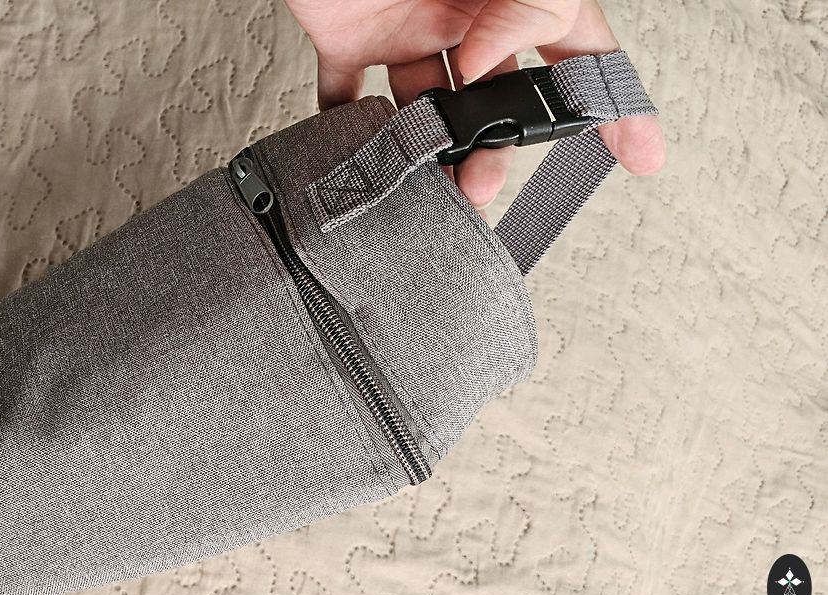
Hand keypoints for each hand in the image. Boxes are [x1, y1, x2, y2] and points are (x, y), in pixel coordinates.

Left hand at [282, 0, 664, 207]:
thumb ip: (519, 9)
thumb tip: (482, 71)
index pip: (580, 56)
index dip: (613, 104)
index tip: (641, 156)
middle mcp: (465, 16)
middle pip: (494, 100)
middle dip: (493, 150)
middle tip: (480, 183)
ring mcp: (407, 27)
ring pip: (424, 109)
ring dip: (425, 151)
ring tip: (424, 183)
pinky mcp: (347, 37)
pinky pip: (346, 92)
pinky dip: (349, 126)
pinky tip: (362, 150)